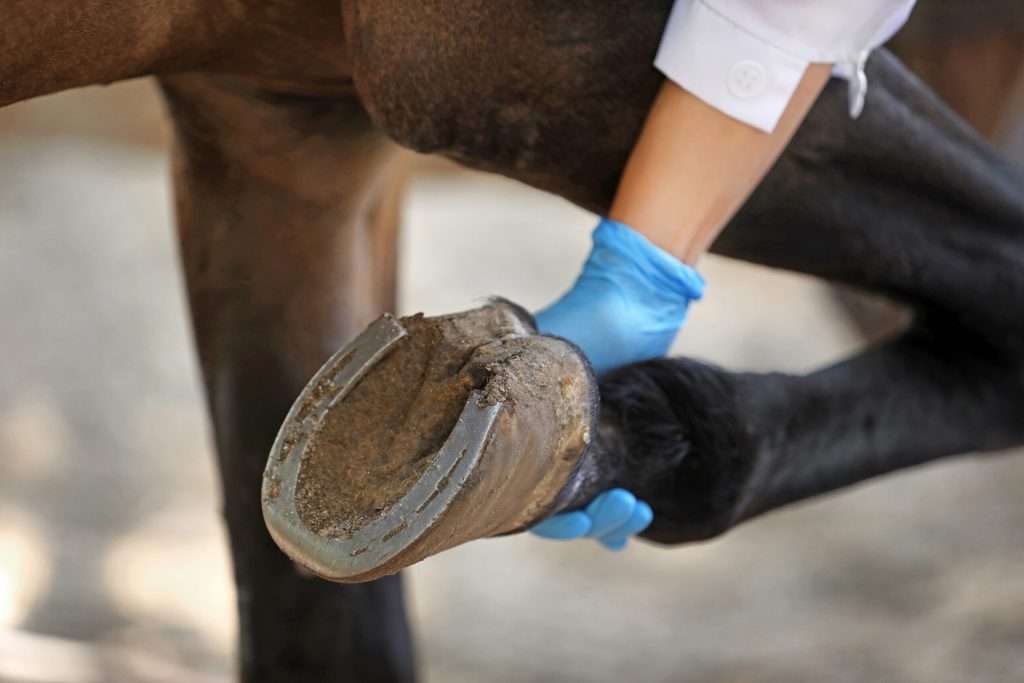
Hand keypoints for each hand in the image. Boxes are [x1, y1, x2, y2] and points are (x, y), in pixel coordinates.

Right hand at [530, 218, 702, 548]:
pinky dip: (622, 515)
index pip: (520, 494)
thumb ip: (514, 392)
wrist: (632, 297)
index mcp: (519, 427)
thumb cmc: (585, 319)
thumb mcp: (544, 357)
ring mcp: (579, 446)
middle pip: (556, 507)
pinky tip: (638, 524)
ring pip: (586, 505)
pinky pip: (611, 491)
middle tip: (622, 506)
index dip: (545, 518)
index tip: (575, 521)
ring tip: (640, 509)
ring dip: (612, 518)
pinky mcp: (614, 443)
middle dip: (589, 519)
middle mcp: (543, 443)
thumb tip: (479, 442)